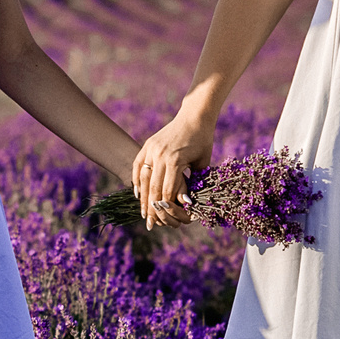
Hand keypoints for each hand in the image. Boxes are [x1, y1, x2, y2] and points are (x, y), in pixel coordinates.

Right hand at [132, 112, 214, 230]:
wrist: (195, 116)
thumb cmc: (203, 140)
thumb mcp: (202, 162)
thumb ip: (193, 181)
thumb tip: (184, 201)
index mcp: (174, 161)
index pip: (165, 191)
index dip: (164, 207)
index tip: (162, 221)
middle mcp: (160, 155)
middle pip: (152, 187)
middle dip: (150, 207)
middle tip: (149, 223)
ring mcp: (151, 149)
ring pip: (143, 177)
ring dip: (142, 196)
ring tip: (142, 210)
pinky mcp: (148, 144)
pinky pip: (138, 164)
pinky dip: (136, 179)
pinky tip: (137, 191)